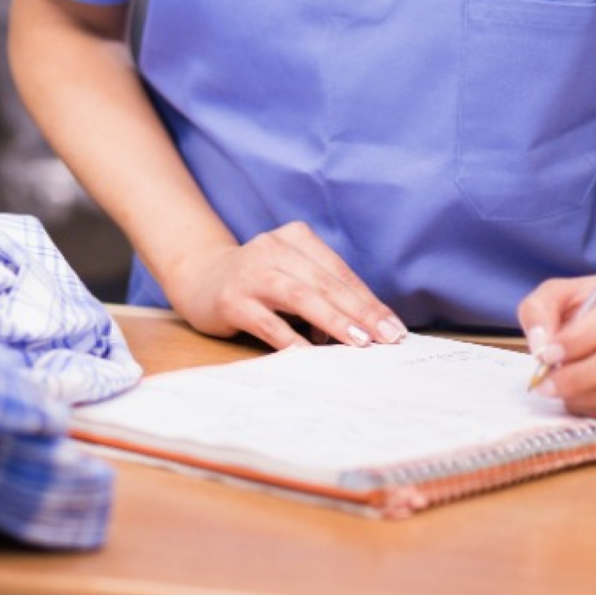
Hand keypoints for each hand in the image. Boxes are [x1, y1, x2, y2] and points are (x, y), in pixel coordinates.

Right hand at [162, 221, 404, 352]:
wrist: (200, 278)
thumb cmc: (260, 282)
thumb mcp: (292, 274)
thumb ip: (323, 294)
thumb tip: (366, 330)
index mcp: (295, 237)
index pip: (339, 271)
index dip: (369, 300)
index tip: (394, 327)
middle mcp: (273, 248)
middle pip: (325, 282)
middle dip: (361, 312)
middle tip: (388, 338)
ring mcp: (251, 273)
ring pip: (301, 297)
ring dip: (334, 321)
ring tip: (360, 343)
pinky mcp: (232, 300)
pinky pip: (269, 323)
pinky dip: (294, 341)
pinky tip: (314, 357)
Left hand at [519, 271, 595, 413]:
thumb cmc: (588, 301)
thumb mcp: (557, 292)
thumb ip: (540, 310)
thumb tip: (541, 347)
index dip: (582, 338)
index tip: (549, 353)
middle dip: (579, 375)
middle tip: (546, 383)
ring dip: (586, 395)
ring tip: (556, 390)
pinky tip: (575, 398)